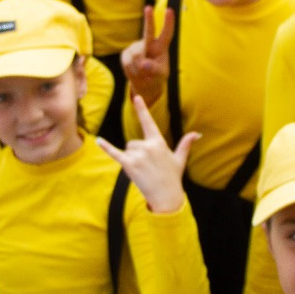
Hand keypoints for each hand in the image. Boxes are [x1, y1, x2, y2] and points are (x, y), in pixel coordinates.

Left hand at [97, 95, 196, 212]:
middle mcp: (148, 146)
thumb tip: (197, 134)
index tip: (136, 97)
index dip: (142, 109)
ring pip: (127, 150)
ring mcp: (138, 155)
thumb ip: (185, 144)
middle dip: (136, 153)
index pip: (148, 122)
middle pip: (133, 142)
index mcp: (158, 142)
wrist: (166, 196)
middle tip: (147, 167)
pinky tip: (98, 141)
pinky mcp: (129, 165)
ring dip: (131, 159)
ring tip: (142, 171)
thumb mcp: (180, 159)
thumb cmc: (173, 178)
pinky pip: (115, 153)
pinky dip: (106, 147)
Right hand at [120, 5, 175, 105]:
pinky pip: (128, 62)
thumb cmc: (156, 77)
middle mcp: (148, 43)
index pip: (166, 34)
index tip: (169, 10)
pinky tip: (135, 72)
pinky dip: (132, 71)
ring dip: (139, 68)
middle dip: (149, 19)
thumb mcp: (160, 75)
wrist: (144, 83)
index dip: (168, 23)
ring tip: (142, 73)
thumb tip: (143, 64)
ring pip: (136, 56)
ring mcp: (136, 47)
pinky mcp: (126, 53)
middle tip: (148, 8)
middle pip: (149, 31)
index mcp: (161, 47)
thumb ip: (154, 70)